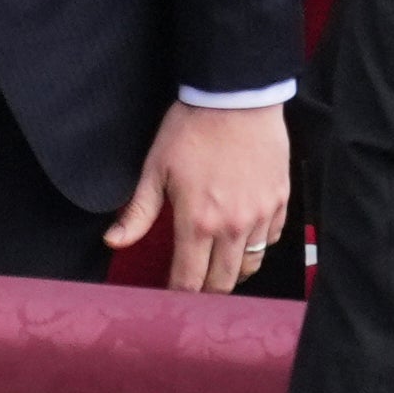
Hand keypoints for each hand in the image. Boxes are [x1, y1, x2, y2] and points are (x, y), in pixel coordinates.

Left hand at [105, 98, 288, 294]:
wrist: (236, 96)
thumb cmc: (192, 128)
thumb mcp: (155, 169)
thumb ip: (138, 212)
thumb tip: (113, 241)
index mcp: (197, 222)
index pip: (189, 280)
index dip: (178, 295)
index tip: (171, 296)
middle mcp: (232, 226)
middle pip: (222, 283)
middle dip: (206, 291)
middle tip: (195, 286)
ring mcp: (260, 215)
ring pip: (250, 265)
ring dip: (233, 271)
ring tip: (219, 266)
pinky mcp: (280, 201)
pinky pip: (270, 240)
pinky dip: (257, 245)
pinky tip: (243, 236)